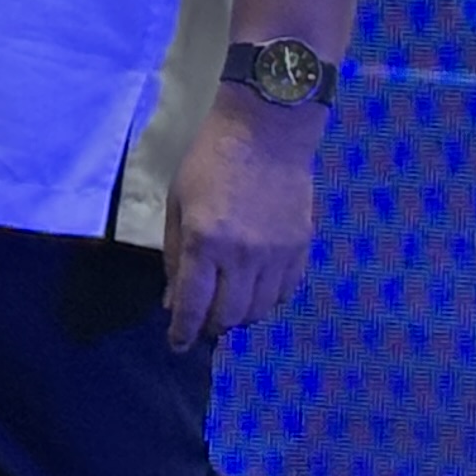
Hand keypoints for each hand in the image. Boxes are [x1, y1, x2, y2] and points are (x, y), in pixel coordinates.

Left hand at [160, 94, 323, 348]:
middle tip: (203, 321)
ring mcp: (277, 254)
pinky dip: (268, 301)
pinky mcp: (301, 248)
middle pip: (229, 316)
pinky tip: (256, 291)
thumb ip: (175, 256)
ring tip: (229, 306)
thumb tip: (174, 301)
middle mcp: (243, 255)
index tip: (178, 345)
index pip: (194, 305)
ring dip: (240, 317)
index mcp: (206, 241)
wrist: (267, 129)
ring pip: (260, 310)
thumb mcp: (178, 203)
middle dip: (211, 326)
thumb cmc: (210, 160)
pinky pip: (285, 293)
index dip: (183, 332)